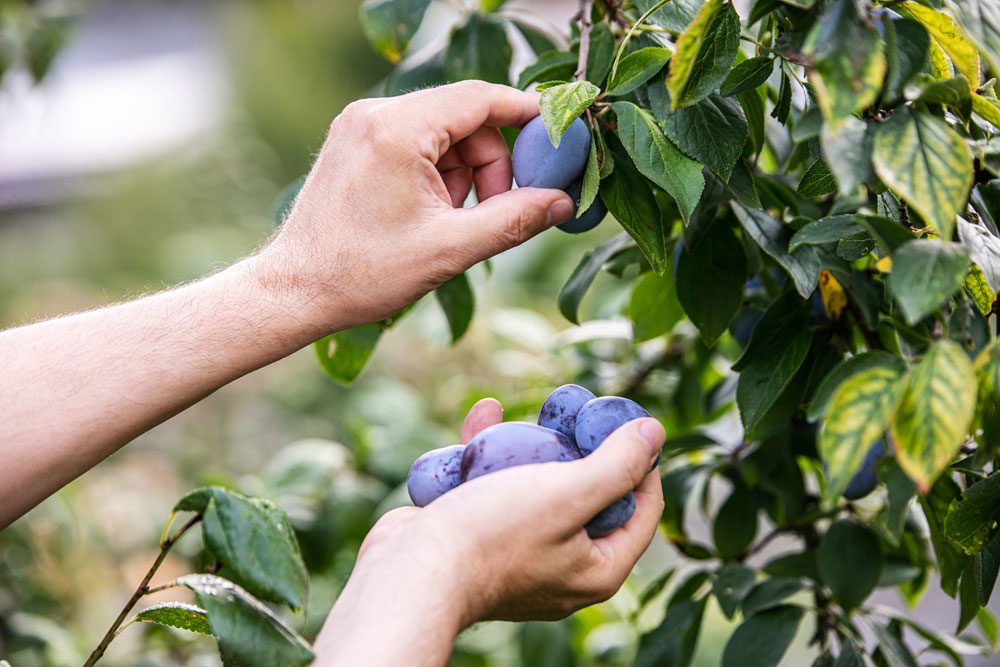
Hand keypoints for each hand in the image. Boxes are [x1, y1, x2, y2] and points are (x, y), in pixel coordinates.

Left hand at [252, 81, 574, 335]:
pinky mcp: (355, 141)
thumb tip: (562, 201)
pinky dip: (437, 172)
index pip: (481, 98)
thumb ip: (513, 219)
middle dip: (490, 162)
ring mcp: (360, 125)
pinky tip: (431, 212)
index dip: (526, 115)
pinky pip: (416, 141)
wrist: (295, 290)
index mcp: (397, 129)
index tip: (556, 138)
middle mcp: (375, 113)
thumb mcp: (450, 248)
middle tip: (495, 210)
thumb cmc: (362, 272)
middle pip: (465, 117)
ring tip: (451, 220)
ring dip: (463, 172)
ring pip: (442, 131)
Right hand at [313, 399, 664, 665]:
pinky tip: (486, 416)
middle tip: (578, 412)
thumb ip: (617, 465)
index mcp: (597, 569)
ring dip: (536, 446)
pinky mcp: (481, 540)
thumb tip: (656, 433)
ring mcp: (521, 556)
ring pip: (541, 489)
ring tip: (534, 411)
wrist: (411, 572)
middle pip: (591, 497)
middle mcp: (564, 568)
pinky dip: (493, 456)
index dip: (643, 461)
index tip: (628, 420)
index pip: (643, 509)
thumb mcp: (568, 493)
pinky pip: (498, 491)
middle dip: (583, 448)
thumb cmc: (493, 536)